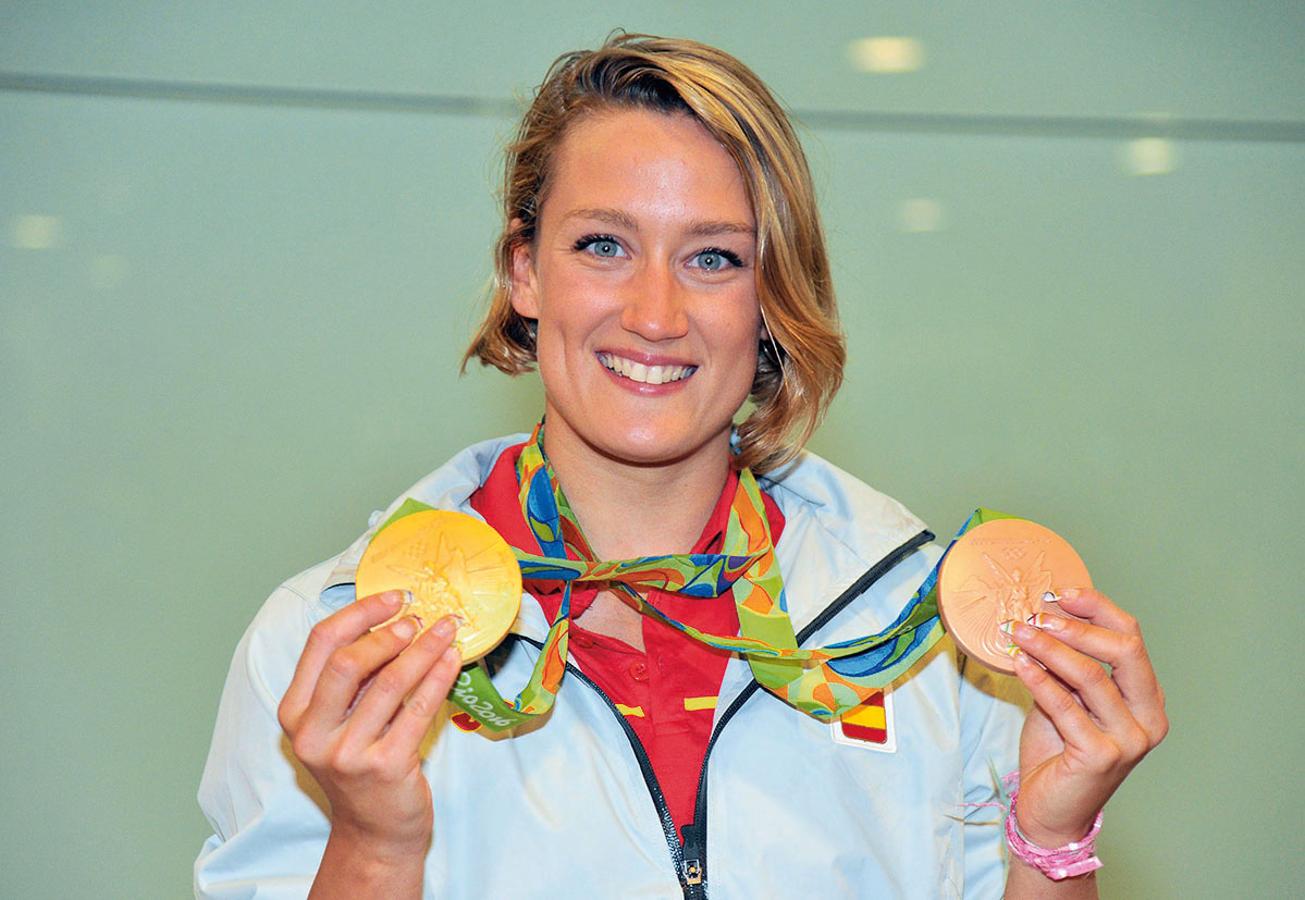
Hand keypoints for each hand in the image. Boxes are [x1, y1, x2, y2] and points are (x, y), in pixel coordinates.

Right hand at [277, 590, 461, 854]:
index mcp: (294, 713)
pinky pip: (418, 708)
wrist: (373, 832)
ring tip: (445, 630)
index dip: (359, 613)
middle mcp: (313, 734)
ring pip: (389, 683)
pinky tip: (452, 660)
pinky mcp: (387, 766)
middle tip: (419, 619)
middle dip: (388, 632)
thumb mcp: (338, 721)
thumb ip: (351, 679)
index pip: (320, 644)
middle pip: (348, 662)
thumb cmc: (360, 767)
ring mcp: (348, 753)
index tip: (393, 598)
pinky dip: (438, 677)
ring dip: (423, 649)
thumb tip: (393, 619)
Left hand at [1007, 587, 1167, 846]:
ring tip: (1019, 632)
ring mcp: (1129, 739)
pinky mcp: (1102, 756)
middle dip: (1078, 626)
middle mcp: (1147, 717)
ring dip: (1050, 648)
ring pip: (1092, 676)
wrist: (1050, 810)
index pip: (1131, 637)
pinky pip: (1067, 706)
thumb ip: (1064, 664)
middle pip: (1125, 650)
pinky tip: (1019, 663)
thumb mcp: (1065, 697)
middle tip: (1038, 615)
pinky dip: (1040, 680)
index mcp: (1146, 698)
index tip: (1060, 593)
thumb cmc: (1058, 752)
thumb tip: (1043, 615)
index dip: (1097, 608)